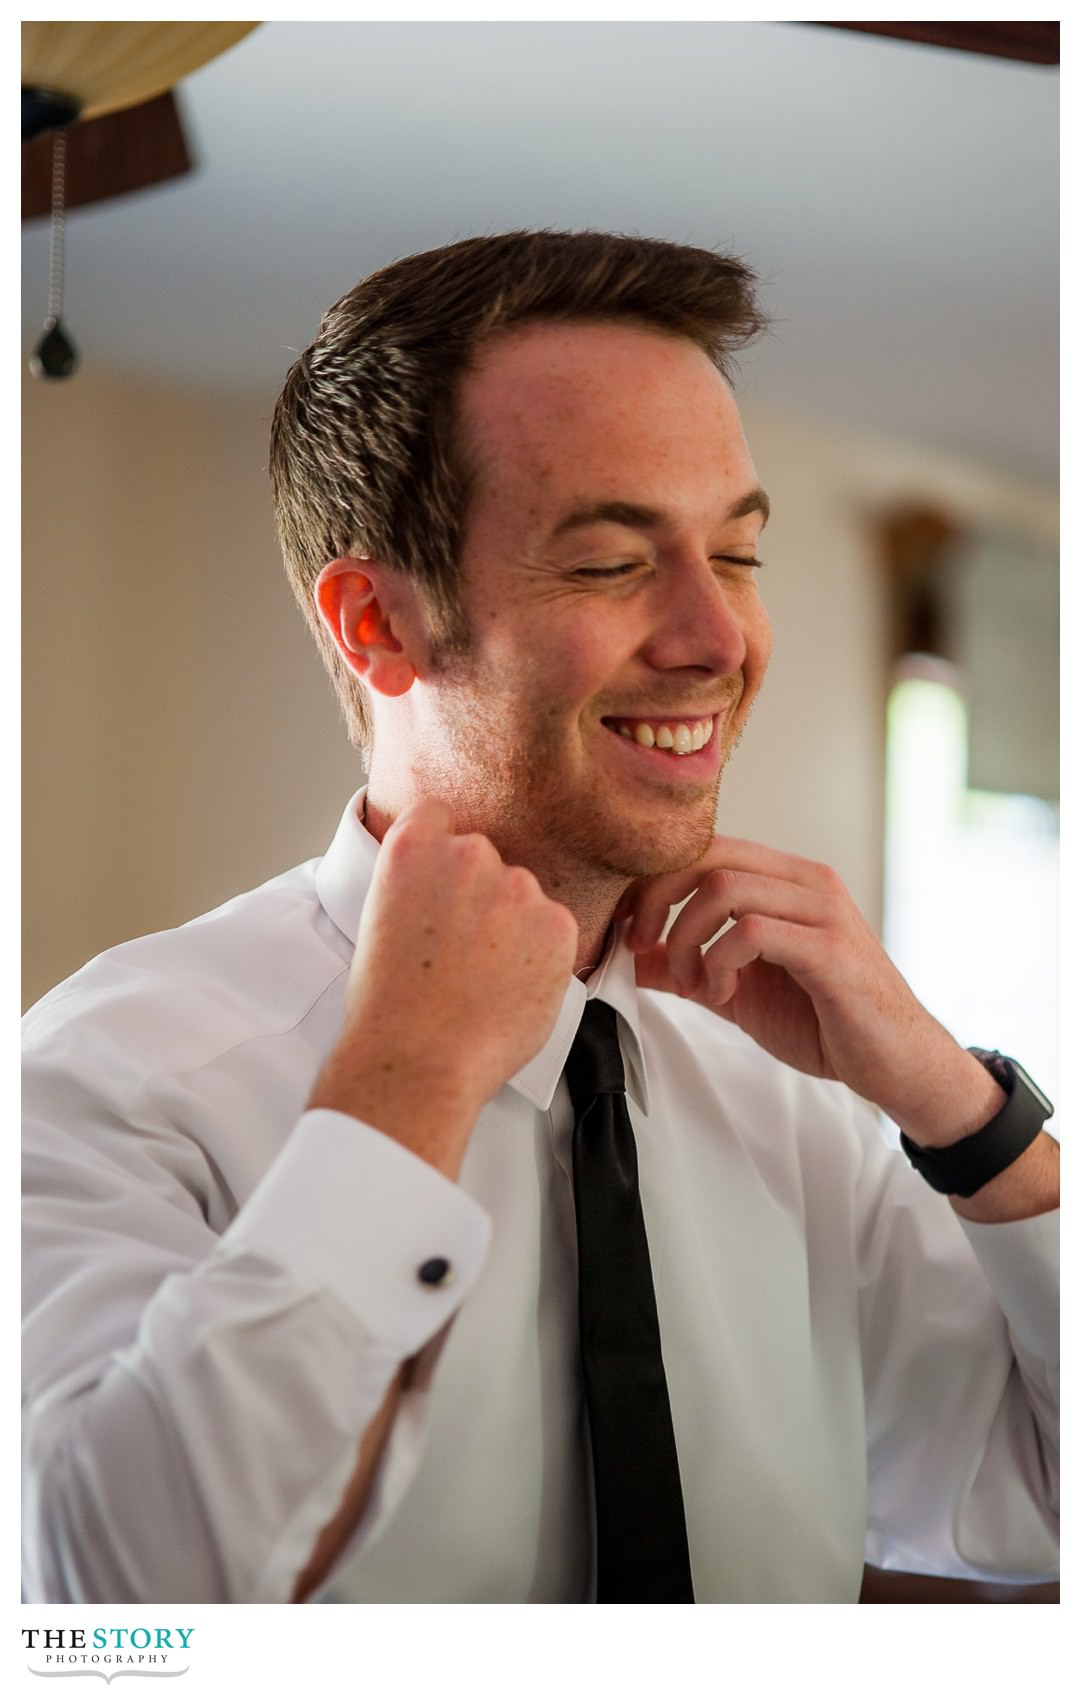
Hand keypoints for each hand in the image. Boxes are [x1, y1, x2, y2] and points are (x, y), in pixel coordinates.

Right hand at [310, 798, 577, 1173]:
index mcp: (415, 847)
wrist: (419, 1060)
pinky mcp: (558, 925)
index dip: (444, 853)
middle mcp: (470, 854)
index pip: (441, 816)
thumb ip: (418, 884)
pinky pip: (555, 931)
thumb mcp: (381, 921)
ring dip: (515, 927)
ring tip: (483, 978)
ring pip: (525, 898)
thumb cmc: (390, 1008)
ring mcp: (518, 888)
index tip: (445, 882)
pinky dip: (542, 958)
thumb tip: (443, 887)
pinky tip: (510, 988)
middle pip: (489, 860)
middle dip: (482, 896)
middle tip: (462, 949)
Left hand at [618, 837, 997, 1145]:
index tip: (632, 928)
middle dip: (658, 903)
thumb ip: (687, 968)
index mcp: (785, 879)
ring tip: (693, 983)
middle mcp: (806, 881)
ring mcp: (823, 911)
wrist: (894, 1063)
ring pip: (724, 889)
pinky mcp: (831, 950)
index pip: (705, 848)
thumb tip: (633, 957)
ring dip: (688, 941)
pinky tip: (724, 993)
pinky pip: (753, 931)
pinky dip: (719, 962)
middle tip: (648, 950)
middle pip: (707, 856)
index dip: (654, 883)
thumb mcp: (737, 991)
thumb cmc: (825, 1022)